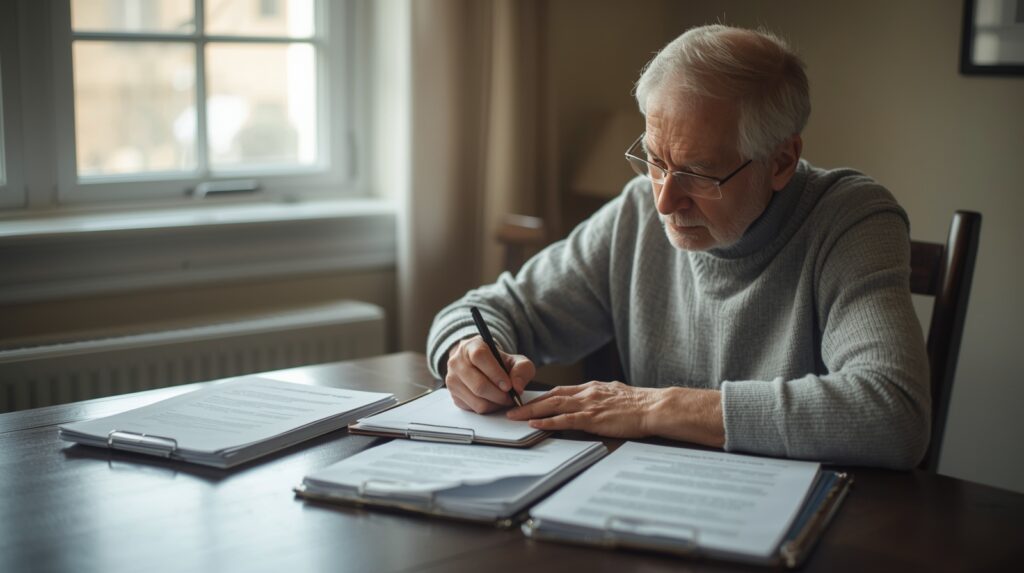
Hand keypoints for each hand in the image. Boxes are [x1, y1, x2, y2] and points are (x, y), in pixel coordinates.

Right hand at [445, 336, 534, 413]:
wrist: (480, 366)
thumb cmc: (498, 362)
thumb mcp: (514, 360)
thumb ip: (522, 369)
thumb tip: (517, 387)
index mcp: (471, 346)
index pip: (479, 357)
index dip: (496, 373)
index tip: (508, 385)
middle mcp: (457, 362)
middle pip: (478, 385)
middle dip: (499, 395)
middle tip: (511, 397)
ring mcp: (452, 380)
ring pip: (477, 400)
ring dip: (495, 404)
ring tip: (504, 399)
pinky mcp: (453, 396)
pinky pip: (474, 409)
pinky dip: (488, 408)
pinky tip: (494, 401)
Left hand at [505, 381, 659, 437]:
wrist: (653, 407)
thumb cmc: (639, 404)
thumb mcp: (616, 394)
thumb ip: (601, 397)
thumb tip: (595, 401)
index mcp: (591, 388)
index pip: (560, 390)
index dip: (541, 396)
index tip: (527, 401)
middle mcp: (586, 393)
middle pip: (551, 396)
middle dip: (529, 403)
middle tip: (511, 408)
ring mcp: (588, 405)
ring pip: (553, 405)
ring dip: (531, 411)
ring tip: (514, 416)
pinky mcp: (592, 418)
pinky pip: (564, 419)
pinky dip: (547, 421)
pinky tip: (535, 424)